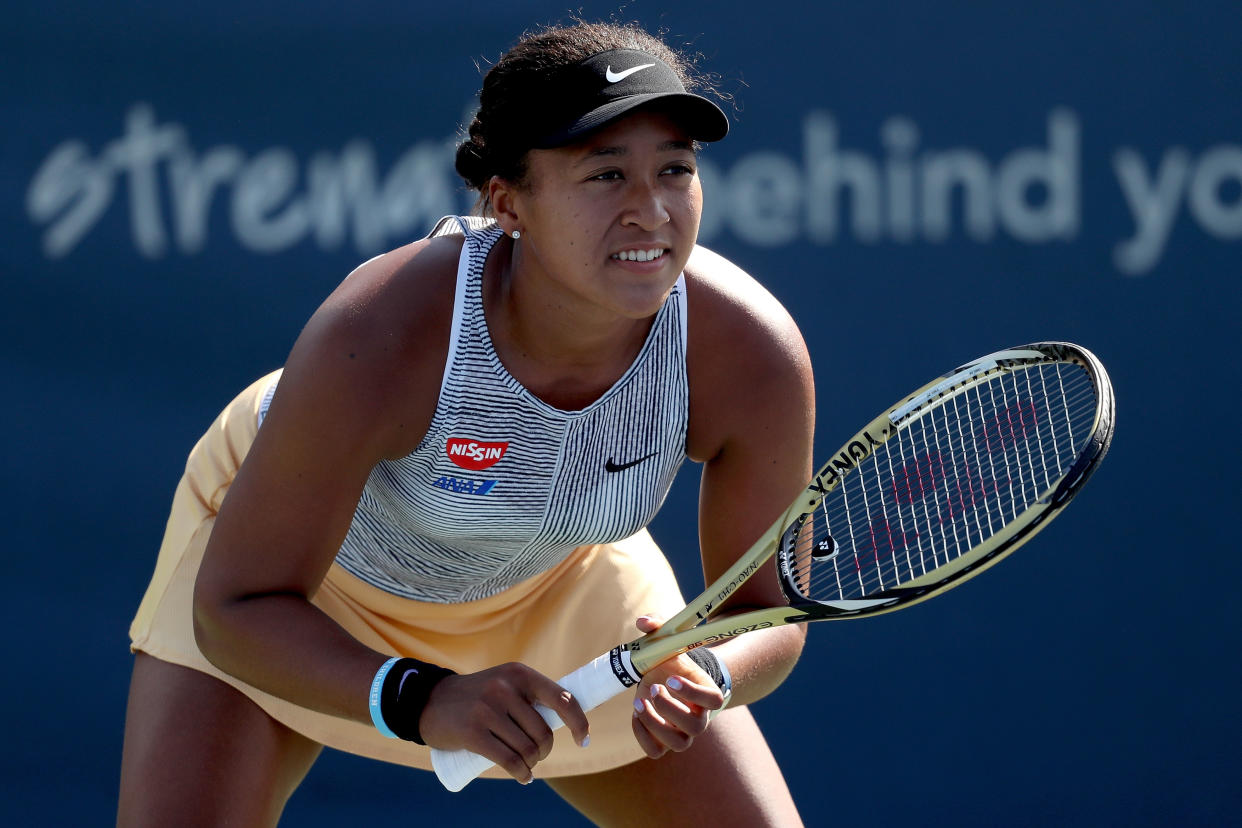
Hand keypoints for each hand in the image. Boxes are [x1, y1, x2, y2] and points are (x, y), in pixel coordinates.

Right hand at [417, 662, 589, 783]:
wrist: (429, 701)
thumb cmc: (477, 697)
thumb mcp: (505, 684)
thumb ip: (531, 697)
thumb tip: (569, 721)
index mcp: (520, 674)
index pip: (563, 699)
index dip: (579, 722)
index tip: (583, 740)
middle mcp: (505, 688)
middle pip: (543, 732)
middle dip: (545, 751)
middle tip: (536, 756)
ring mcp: (488, 709)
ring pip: (527, 749)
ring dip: (532, 764)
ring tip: (527, 766)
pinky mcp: (473, 732)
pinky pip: (509, 761)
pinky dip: (521, 774)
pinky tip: (523, 776)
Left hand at [630, 614, 727, 758]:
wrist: (666, 680)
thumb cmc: (671, 661)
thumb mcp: (667, 641)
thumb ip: (658, 626)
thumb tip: (642, 622)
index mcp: (707, 692)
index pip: (713, 701)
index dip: (693, 693)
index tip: (671, 678)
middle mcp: (699, 717)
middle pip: (694, 727)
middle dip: (670, 709)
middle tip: (653, 688)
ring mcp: (682, 733)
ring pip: (677, 744)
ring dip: (655, 724)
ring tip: (638, 702)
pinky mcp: (664, 742)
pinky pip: (655, 751)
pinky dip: (642, 736)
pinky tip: (635, 714)